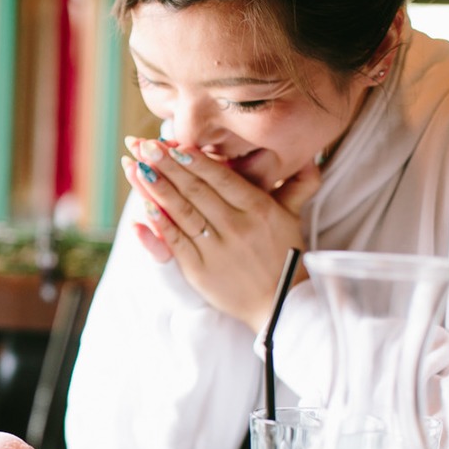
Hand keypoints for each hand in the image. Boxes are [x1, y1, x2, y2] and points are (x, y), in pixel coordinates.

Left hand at [122, 137, 319, 331]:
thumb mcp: (293, 218)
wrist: (282, 305)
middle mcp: (238, 227)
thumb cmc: (286, 256)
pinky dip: (159, 224)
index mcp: (260, 210)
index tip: (171, 143)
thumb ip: (297, 185)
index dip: (194, 159)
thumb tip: (311, 156)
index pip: (221, 177)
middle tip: (143, 146)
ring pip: (183, 212)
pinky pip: (177, 242)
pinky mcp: (201, 271)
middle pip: (197, 190)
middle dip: (167, 165)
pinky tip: (144, 207)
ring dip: (157, 188)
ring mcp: (218, 250)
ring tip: (138, 168)